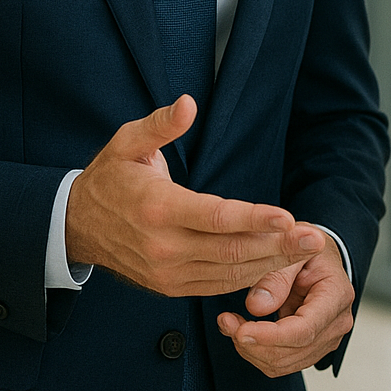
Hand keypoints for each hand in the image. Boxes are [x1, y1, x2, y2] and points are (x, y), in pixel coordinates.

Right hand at [65, 96, 324, 295]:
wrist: (75, 226)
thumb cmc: (109, 179)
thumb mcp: (126, 142)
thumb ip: (160, 125)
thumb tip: (188, 104)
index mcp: (157, 208)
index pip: (215, 217)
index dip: (254, 218)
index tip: (287, 216)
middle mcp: (164, 246)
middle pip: (231, 250)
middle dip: (278, 245)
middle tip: (314, 238)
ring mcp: (167, 272)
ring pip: (229, 272)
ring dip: (271, 264)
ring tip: (305, 251)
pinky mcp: (170, 286)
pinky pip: (217, 285)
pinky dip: (248, 278)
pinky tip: (275, 266)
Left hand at [216, 237, 354, 376]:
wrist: (317, 256)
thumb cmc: (306, 248)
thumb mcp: (291, 246)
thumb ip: (275, 276)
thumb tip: (256, 306)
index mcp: (336, 295)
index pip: (304, 329)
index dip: (270, 336)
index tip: (240, 332)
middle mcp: (337, 322)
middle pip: (292, 351)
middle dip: (253, 343)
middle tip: (226, 321)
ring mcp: (326, 339)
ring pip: (283, 363)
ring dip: (251, 350)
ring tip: (230, 323)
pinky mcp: (311, 349)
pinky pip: (280, 364)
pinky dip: (256, 352)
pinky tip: (242, 331)